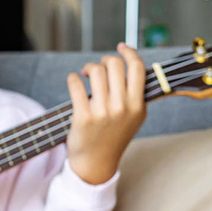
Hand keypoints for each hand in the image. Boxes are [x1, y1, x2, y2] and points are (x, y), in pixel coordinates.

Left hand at [65, 43, 146, 184]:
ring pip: (96, 71)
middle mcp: (122, 108)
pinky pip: (75, 84)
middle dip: (105, 60)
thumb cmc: (114, 135)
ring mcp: (103, 112)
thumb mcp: (135, 117)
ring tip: (86, 74)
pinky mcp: (83, 116)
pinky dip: (73, 78)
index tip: (120, 47)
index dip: (129, 52)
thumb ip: (137, 93)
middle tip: (98, 67)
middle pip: (115, 64)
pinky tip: (74, 80)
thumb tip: (132, 63)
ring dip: (89, 67)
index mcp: (138, 105)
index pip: (137, 68)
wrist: (96, 162)